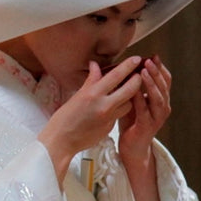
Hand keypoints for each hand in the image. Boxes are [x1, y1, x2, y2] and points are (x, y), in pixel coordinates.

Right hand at [37, 57, 143, 182]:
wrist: (61, 141)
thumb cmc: (64, 118)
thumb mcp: (77, 95)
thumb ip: (90, 81)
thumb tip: (95, 65)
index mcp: (93, 94)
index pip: (116, 76)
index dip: (129, 66)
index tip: (137, 59)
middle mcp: (104, 105)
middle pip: (130, 89)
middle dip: (138, 80)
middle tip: (138, 74)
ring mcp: (109, 118)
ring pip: (129, 104)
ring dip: (129, 97)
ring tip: (126, 91)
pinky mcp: (110, 128)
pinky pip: (119, 115)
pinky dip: (118, 109)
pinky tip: (112, 107)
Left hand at [117, 55, 170, 164]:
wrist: (131, 147)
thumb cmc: (131, 121)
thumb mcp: (134, 99)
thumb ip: (133, 85)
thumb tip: (125, 65)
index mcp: (161, 100)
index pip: (165, 80)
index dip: (161, 68)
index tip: (153, 55)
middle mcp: (163, 108)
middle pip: (163, 86)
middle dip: (157, 72)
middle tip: (149, 60)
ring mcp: (157, 118)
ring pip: (158, 98)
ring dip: (151, 83)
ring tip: (145, 71)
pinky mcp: (147, 127)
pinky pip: (145, 111)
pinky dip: (140, 100)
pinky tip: (134, 91)